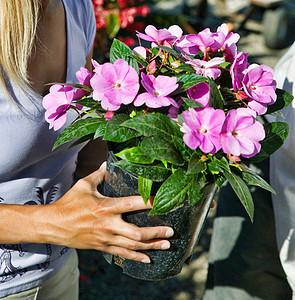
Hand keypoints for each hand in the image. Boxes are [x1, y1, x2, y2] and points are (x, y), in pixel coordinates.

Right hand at [45, 163, 173, 263]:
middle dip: (156, 232)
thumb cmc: (69, 203)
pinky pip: (122, 254)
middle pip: (137, 233)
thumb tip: (107, 162)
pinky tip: (148, 259)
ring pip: (133, 246)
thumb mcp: (84, 185)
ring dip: (152, 246)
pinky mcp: (102, 247)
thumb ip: (99, 174)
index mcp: (106, 207)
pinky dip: (136, 257)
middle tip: (171, 231)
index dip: (148, 202)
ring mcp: (106, 238)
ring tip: (167, 245)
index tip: (161, 201)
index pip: (132, 204)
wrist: (54, 225)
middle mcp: (108, 225)